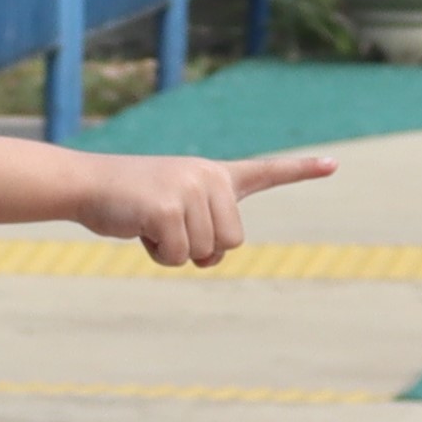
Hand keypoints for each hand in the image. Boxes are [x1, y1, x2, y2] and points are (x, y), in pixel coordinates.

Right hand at [75, 147, 338, 267]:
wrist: (87, 184)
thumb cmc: (131, 202)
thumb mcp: (174, 209)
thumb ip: (204, 229)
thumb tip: (214, 256)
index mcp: (214, 174)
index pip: (265, 172)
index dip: (300, 170)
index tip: (334, 165)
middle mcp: (208, 177)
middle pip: (231, 242)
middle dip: (200, 247)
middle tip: (168, 226)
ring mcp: (189, 190)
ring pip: (206, 253)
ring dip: (175, 251)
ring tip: (150, 222)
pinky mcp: (168, 208)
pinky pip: (179, 257)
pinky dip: (159, 255)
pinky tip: (140, 228)